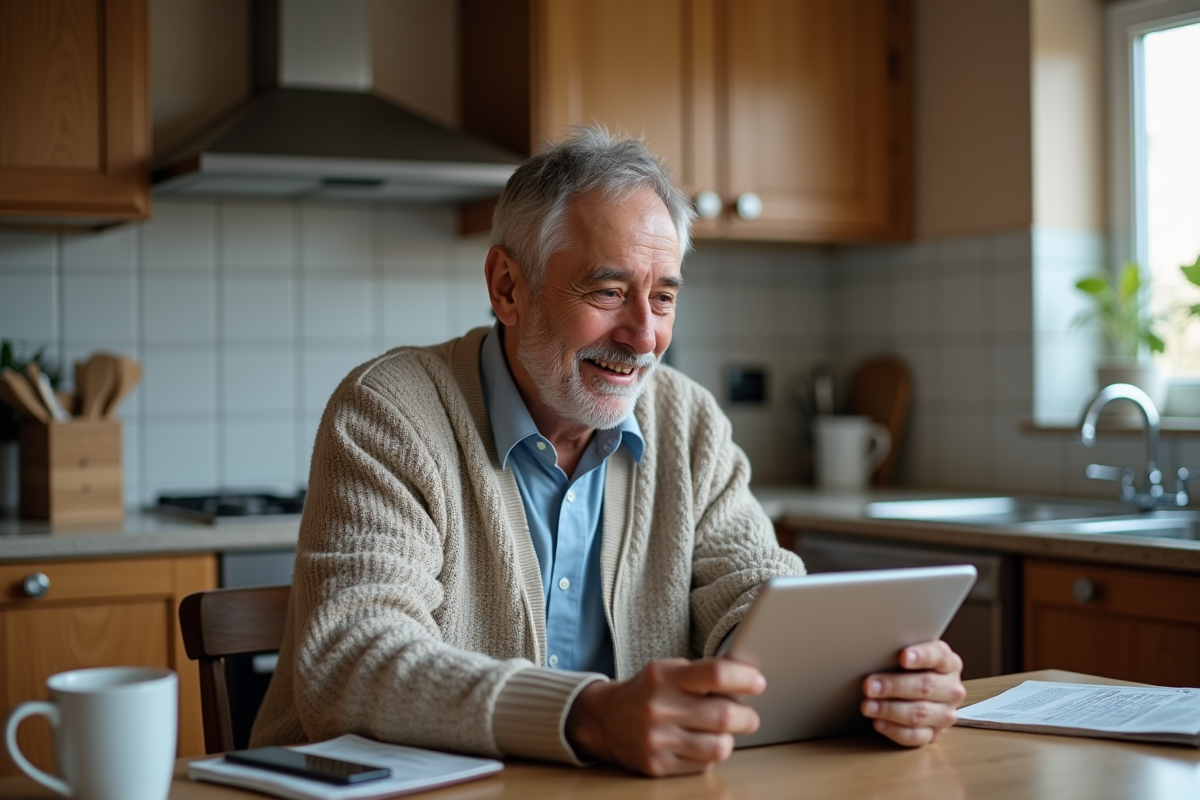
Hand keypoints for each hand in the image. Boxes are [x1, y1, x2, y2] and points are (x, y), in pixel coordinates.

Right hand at [565, 658, 764, 776]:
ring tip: (724, 731)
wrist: (604, 720)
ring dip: (730, 738)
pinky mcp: (658, 766)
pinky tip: (702, 743)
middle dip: (746, 716)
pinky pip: (703, 765)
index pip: (714, 674)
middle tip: (749, 715)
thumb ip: (701, 674)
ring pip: (718, 746)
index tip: (758, 682)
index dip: (744, 678)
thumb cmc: (646, 692)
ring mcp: (658, 740)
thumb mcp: (667, 670)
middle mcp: (659, 708)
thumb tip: (746, 679)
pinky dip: (710, 754)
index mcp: (663, 677)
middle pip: (723, 715)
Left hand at [861, 640, 964, 745]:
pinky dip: (894, 730)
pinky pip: (915, 736)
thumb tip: (873, 649)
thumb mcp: (908, 654)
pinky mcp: (934, 734)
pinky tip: (878, 723)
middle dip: (894, 686)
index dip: (921, 656)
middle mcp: (951, 689)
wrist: (917, 691)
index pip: (938, 656)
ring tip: (868, 706)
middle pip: (925, 687)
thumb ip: (899, 650)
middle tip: (869, 686)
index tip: (903, 657)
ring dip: (890, 710)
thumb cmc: (909, 669)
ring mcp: (945, 714)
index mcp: (949, 663)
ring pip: (919, 713)